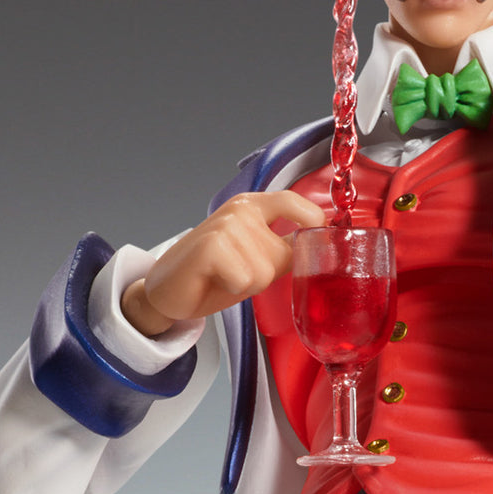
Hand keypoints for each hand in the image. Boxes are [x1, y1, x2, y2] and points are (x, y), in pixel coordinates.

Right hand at [122, 190, 325, 336]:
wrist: (165, 291)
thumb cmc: (214, 275)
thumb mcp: (258, 258)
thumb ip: (288, 249)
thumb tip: (327, 248)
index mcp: (253, 206)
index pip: (295, 202)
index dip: (313, 220)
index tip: (321, 236)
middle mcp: (240, 209)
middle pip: (283, 255)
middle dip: (267, 275)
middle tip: (237, 273)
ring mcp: (225, 225)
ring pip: (264, 272)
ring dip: (246, 284)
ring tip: (223, 276)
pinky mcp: (210, 246)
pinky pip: (245, 280)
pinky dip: (231, 288)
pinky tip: (212, 279)